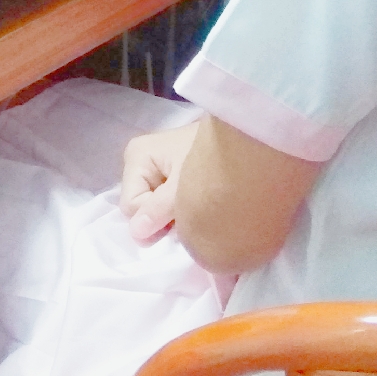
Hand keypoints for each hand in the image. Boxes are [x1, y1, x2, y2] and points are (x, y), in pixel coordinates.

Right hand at [119, 118, 202, 243]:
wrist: (245, 141)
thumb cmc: (214, 159)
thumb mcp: (183, 187)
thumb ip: (158, 211)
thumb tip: (135, 234)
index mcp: (137, 156)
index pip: (131, 205)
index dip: (154, 218)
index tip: (182, 215)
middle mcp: (140, 158)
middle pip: (139, 204)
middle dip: (162, 217)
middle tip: (190, 211)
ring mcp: (154, 164)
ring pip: (151, 204)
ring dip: (171, 214)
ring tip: (195, 205)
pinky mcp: (170, 170)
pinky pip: (163, 198)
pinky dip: (178, 206)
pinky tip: (195, 201)